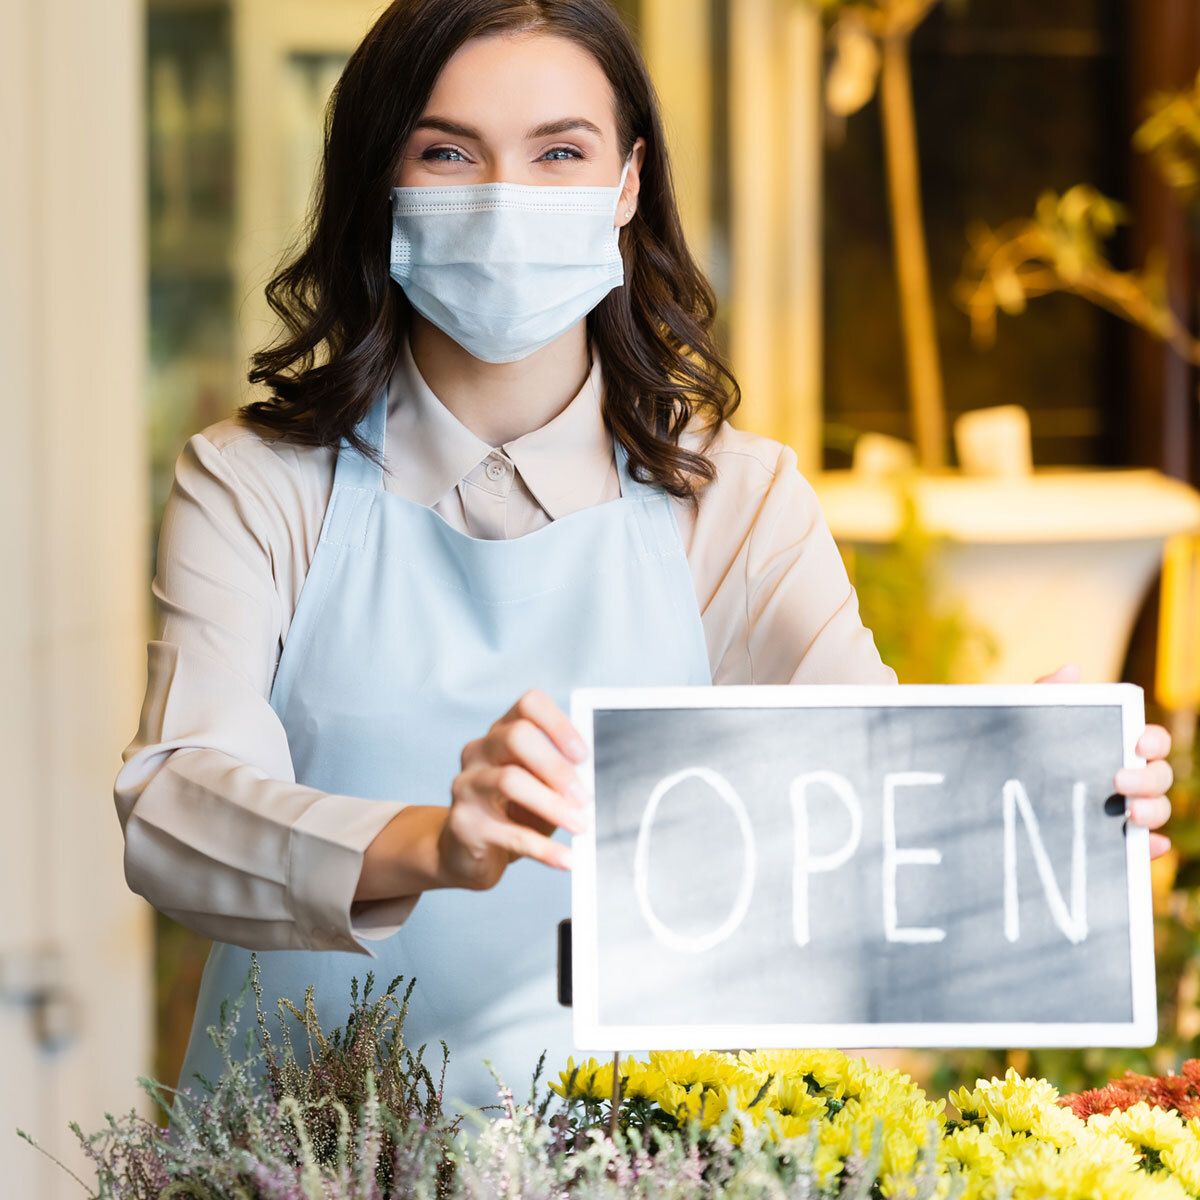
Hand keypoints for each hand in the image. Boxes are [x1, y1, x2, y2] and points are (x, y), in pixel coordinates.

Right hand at [440, 689, 590, 889]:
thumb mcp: (540, 786)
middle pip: (517, 737)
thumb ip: (563, 774)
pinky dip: (544, 849)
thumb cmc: (512, 811)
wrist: (464, 851)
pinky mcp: (464, 823)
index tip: (583, 754)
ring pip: (510, 781)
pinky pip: (509, 834)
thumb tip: (597, 777)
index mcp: (503, 732)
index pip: (529, 705)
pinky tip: (566, 859)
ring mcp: (467, 785)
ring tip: (580, 826)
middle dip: (556, 767)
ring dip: (553, 805)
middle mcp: (480, 751)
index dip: (558, 724)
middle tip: (585, 797)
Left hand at [1035, 663, 1173, 858]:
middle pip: (1159, 776)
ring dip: (1154, 811)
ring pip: (1157, 810)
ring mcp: (1124, 811)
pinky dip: (1150, 847)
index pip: (1150, 740)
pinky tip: (1146, 844)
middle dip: (1150, 778)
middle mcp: (1126, 778)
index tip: (1139, 743)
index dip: (1153, 740)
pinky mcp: (1116, 841)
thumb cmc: (1022, 748)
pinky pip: (1142, 848)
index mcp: (1114, 746)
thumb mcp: (1028, 722)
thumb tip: (1072, 670)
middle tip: (1119, 781)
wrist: (992, 796)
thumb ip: (1047, 694)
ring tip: (1130, 814)